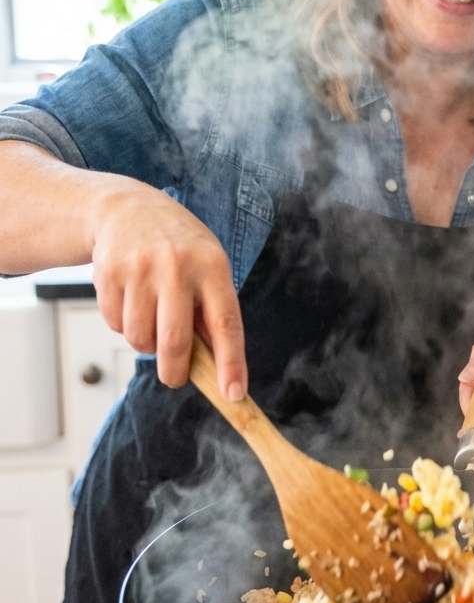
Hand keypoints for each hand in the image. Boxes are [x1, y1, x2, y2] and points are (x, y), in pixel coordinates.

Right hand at [91, 181, 245, 398]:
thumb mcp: (207, 266)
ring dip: (145, 343)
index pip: (226, 323)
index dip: (231, 363)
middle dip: (175, 372)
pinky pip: (115, 325)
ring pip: (140, 339)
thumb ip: (212, 312)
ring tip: (151, 318)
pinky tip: (130, 300)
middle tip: (175, 378)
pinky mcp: (109, 273)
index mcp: (213, 266)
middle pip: (175, 342)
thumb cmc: (178, 246)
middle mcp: (177, 266)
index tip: (234, 394)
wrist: (126, 208)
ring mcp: (140, 269)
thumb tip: (219, 368)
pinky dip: (123, 325)